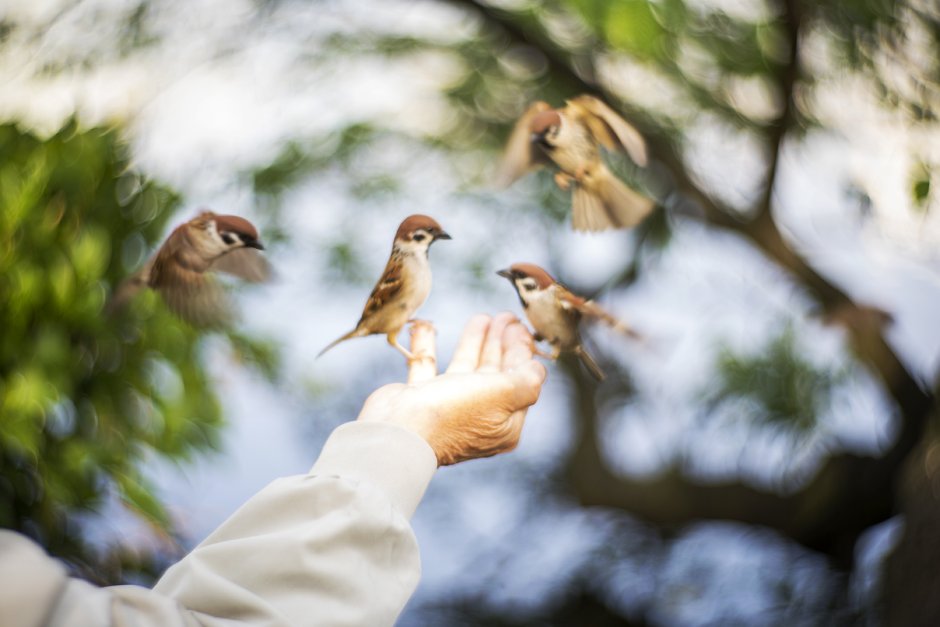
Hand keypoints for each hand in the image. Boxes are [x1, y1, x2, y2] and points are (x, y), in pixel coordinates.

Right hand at [355, 313, 547, 465]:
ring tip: (482, 316)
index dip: (522, 353)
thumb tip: (538, 369)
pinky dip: (429, 345)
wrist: (398, 431)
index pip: (520, 382)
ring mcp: (448, 408)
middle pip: (494, 373)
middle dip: (500, 343)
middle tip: (505, 316)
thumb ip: (527, 380)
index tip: (521, 327)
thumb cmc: (453, 413)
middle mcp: (478, 417)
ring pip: (465, 368)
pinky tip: (428, 325)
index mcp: (503, 423)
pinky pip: (429, 366)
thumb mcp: (503, 395)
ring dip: (474, 341)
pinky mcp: (421, 399)